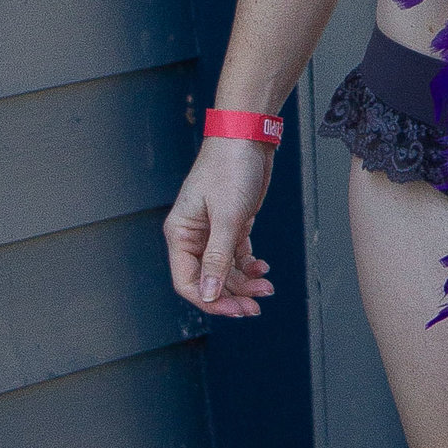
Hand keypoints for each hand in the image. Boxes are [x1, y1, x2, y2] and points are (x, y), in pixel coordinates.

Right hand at [163, 140, 279, 317]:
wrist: (248, 137)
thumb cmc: (230, 169)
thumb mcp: (227, 216)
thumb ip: (218, 257)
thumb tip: (209, 295)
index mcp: (180, 234)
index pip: (187, 281)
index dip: (210, 300)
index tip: (235, 310)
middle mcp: (193, 236)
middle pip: (208, 280)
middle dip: (231, 296)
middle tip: (255, 307)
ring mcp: (212, 232)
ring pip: (225, 271)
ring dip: (244, 283)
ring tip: (266, 288)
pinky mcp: (231, 225)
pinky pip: (236, 256)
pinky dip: (249, 266)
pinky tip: (263, 269)